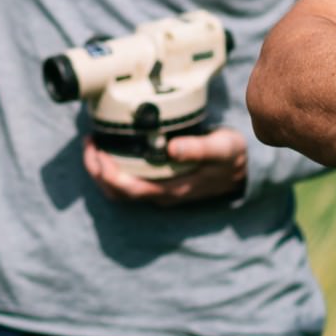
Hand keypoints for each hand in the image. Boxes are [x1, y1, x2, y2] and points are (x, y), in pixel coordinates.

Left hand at [83, 128, 247, 206]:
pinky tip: (111, 150)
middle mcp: (161, 194)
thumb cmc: (232, 156)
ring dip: (101, 171)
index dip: (106, 170)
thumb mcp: (223, 148)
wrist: (245, 171)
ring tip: (94, 144)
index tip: (97, 147)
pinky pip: (127, 183)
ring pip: (118, 191)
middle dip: (96, 169)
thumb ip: (199, 148)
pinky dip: (112, 169)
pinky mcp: (159, 184)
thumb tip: (171, 148)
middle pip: (116, 191)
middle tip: (90, 141)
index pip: (128, 188)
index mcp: (172, 188)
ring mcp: (159, 191)